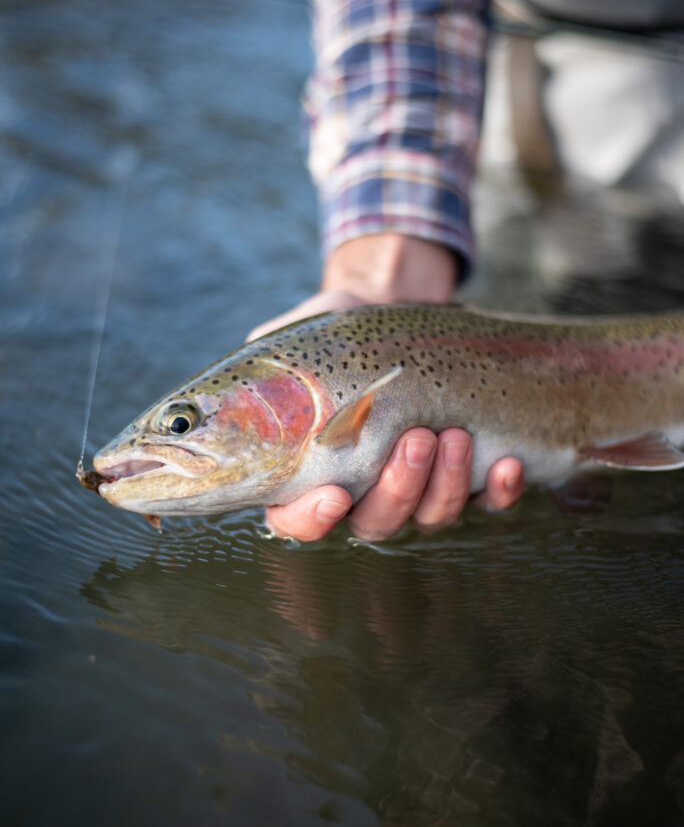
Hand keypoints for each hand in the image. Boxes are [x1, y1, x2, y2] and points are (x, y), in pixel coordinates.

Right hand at [248, 234, 523, 541]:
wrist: (391, 302)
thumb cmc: (332, 330)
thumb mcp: (287, 347)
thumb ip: (254, 379)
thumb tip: (226, 398)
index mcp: (311, 472)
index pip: (299, 521)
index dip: (311, 522)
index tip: (331, 496)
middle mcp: (363, 490)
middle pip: (375, 524)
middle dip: (398, 490)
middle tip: (415, 441)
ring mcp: (418, 488)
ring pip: (430, 517)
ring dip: (444, 485)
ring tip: (452, 435)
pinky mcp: (466, 474)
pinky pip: (485, 502)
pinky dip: (497, 492)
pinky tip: (505, 463)